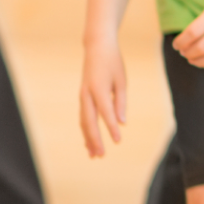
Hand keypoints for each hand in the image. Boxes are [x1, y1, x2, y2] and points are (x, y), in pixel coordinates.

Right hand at [79, 38, 127, 157]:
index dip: (111, 128)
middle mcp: (87, 94)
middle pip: (88, 121)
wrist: (97, 47)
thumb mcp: (121, 80)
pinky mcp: (83, 97)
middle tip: (101, 156)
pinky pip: (83, 116)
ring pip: (83, 121)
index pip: (105, 112)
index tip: (118, 141)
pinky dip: (86, 130)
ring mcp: (82, 96)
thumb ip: (120, 102)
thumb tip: (122, 123)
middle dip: (94, 139)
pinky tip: (90, 142)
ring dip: (88, 138)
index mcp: (98, 88)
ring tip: (94, 155)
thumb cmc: (113, 62)